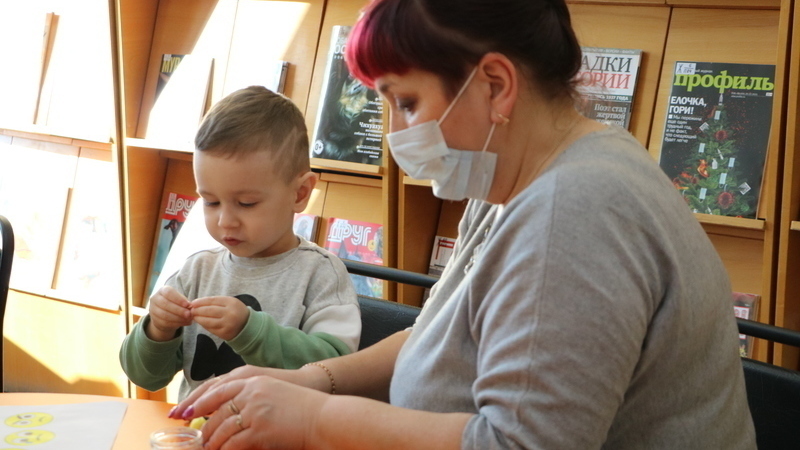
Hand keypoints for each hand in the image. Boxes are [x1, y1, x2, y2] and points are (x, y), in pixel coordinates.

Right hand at [147, 286, 191, 340]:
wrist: (165, 315)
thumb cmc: (175, 303)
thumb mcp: (180, 300)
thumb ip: (185, 302)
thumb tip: (190, 307)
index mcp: (162, 290)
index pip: (168, 292)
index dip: (178, 299)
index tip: (188, 304)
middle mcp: (155, 299)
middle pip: (165, 304)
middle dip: (179, 310)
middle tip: (189, 314)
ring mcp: (153, 310)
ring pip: (164, 315)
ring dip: (178, 318)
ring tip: (188, 319)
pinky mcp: (154, 320)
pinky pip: (165, 323)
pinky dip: (176, 323)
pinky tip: (184, 323)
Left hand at [180, 375, 327, 449]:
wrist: (322, 417)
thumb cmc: (300, 407)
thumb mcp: (272, 390)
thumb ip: (249, 394)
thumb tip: (223, 410)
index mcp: (253, 379)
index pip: (216, 388)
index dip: (197, 401)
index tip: (183, 411)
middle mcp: (251, 392)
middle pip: (215, 410)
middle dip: (201, 426)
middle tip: (195, 438)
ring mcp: (255, 410)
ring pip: (220, 428)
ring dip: (212, 442)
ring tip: (208, 449)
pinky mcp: (259, 430)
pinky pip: (233, 444)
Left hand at [191, 296, 249, 340]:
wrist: (247, 325)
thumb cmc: (235, 311)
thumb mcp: (229, 303)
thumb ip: (216, 302)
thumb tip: (197, 303)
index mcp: (231, 302)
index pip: (212, 300)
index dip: (200, 301)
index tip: (193, 303)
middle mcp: (230, 313)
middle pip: (209, 310)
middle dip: (197, 310)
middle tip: (191, 310)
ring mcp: (227, 324)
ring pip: (208, 320)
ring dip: (198, 318)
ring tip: (193, 316)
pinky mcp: (224, 333)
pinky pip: (210, 328)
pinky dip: (203, 325)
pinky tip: (200, 322)